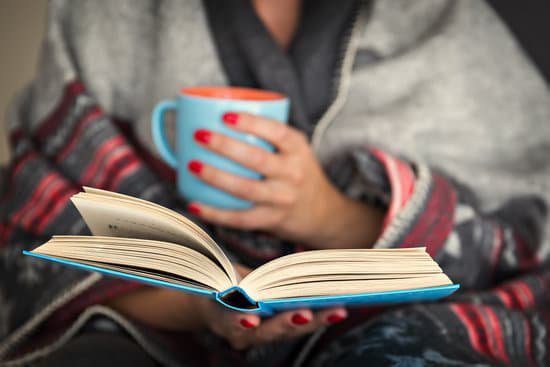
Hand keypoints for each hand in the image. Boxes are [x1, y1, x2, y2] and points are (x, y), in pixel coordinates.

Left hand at [187, 112, 382, 247]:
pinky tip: (194, 204)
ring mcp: (282, 198)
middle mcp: (292, 173)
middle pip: (256, 159)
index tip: (225, 115)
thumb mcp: (294, 149)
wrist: (322, 212)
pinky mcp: (271, 220)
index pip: (277, 132)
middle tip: (199, 135)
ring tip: (192, 164)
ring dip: (215, 176)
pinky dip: (215, 213)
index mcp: (297, 149)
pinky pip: (240, 218)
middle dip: (224, 146)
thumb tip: (215, 114)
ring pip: (245, 188)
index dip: (251, 123)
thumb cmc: (297, 172)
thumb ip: (267, 134)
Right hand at [195, 264, 346, 349]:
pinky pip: (300, 327)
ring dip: (314, 321)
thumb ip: (228, 281)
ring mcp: (263, 335)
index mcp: (222, 320)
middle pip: (268, 332)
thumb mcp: (217, 279)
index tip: (251, 319)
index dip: (240, 322)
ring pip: (290, 331)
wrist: (215, 300)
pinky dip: (319, 318)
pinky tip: (338, 308)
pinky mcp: (279, 330)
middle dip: (287, 322)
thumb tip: (239, 280)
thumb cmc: (218, 284)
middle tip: (304, 314)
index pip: (230, 323)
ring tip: (335, 310)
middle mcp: (244, 335)